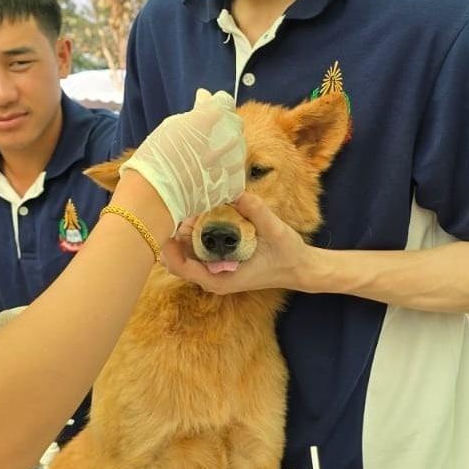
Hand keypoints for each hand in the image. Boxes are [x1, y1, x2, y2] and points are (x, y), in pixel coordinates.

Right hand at [121, 89, 245, 230]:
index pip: (225, 102)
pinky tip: (211, 180)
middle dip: (223, 130)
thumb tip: (205, 97)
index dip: (216, 108)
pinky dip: (226, 175)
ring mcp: (234, 161)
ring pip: (238, 151)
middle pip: (235, 126)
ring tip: (203, 163)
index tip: (206, 114)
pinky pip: (236, 174)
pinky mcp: (234, 184)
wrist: (155, 195)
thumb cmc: (157, 157)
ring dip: (225, 153)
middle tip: (203, 141)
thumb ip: (197, 111)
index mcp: (213, 116)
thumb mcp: (172, 125)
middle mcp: (228, 136)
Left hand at [162, 193, 316, 294]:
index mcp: (220, 278)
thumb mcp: (274, 230)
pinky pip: (196, 253)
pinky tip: (197, 215)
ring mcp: (215, 274)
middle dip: (172, 235)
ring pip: (184, 256)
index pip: (181, 267)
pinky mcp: (219, 266)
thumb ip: (255, 210)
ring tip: (186, 206)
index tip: (168, 222)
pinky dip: (192, 237)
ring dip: (181, 234)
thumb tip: (235, 189)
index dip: (168, 246)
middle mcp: (213, 279)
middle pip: (176, 260)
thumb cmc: (287, 255)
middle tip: (176, 206)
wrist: (300, 269)